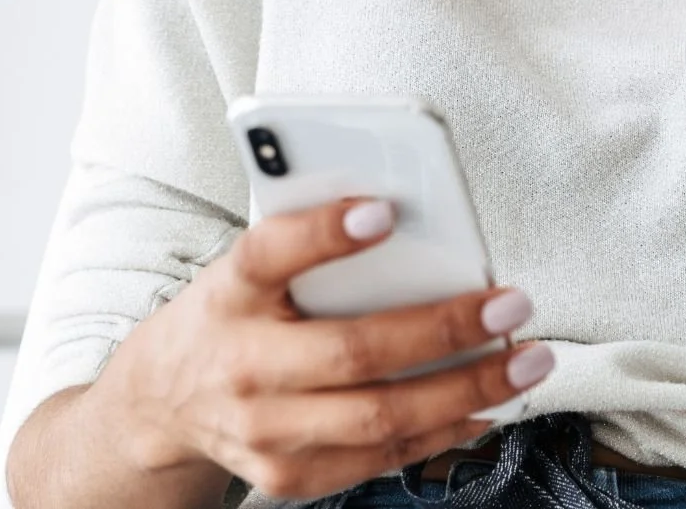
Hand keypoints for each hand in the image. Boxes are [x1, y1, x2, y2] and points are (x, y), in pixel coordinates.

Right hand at [96, 199, 551, 504]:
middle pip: (351, 351)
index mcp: (229, 293)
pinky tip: (485, 406)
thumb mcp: (247, 267)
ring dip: (467, 390)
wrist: (161, 403)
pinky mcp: (289, 477)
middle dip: (445, 330)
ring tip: (524, 363)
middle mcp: (242, 365)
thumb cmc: (228, 315)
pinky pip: (382, 459)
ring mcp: (264, 432)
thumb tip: (409, 220)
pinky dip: (444, 432)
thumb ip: (310, 250)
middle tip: (511, 305)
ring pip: (380, 417)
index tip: (382, 209)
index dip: (323, 232)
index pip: (268, 254)